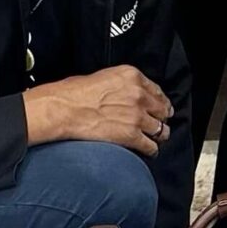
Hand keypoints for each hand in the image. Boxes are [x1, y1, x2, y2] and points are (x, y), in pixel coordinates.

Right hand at [22, 64, 171, 156]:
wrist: (64, 109)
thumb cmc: (74, 93)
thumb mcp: (103, 77)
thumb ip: (122, 85)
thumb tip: (126, 96)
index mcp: (132, 76)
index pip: (157, 91)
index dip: (160, 102)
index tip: (161, 107)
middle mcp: (138, 95)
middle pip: (162, 110)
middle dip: (160, 118)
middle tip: (158, 123)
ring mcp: (137, 116)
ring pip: (160, 129)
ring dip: (158, 135)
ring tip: (156, 138)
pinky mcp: (131, 135)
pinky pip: (150, 146)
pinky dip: (151, 150)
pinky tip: (149, 151)